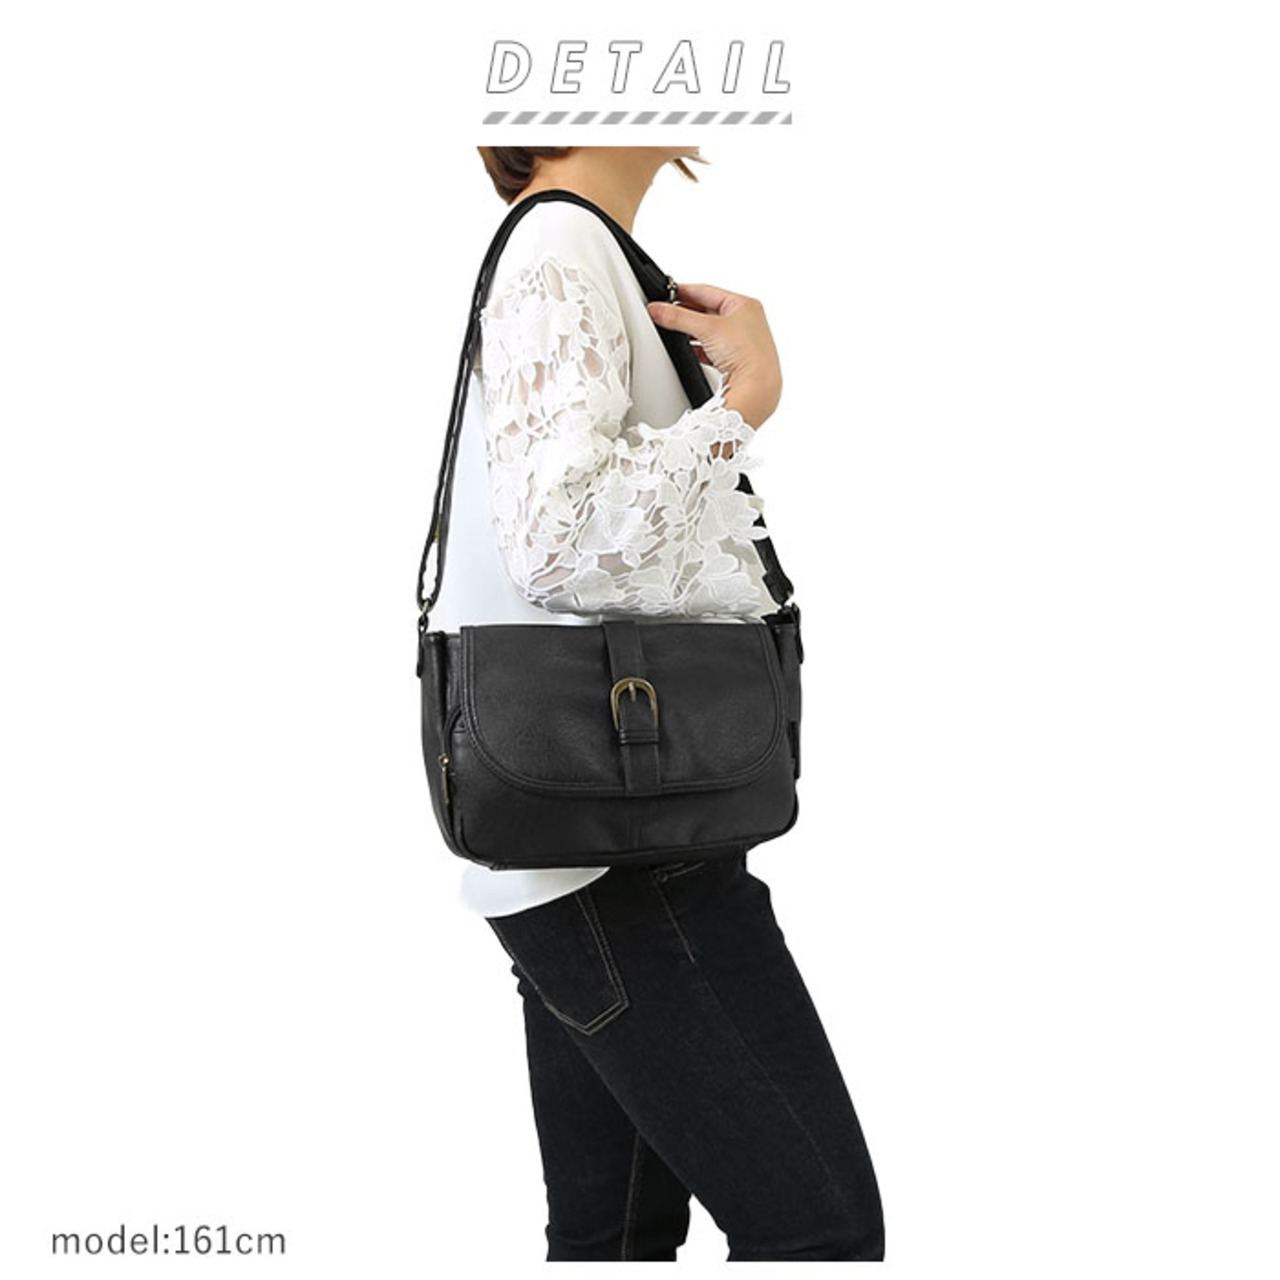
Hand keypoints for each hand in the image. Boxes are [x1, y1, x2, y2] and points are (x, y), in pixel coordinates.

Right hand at [647, 283, 782, 428]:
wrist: (757, 387)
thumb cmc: (748, 354)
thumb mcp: (707, 329)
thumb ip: (678, 317)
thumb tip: (659, 310)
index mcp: (744, 304)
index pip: (706, 291)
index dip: (683, 291)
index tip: (664, 295)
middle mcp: (746, 320)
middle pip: (706, 310)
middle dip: (685, 313)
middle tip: (666, 313)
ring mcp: (741, 340)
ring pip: (708, 330)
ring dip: (692, 331)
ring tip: (676, 332)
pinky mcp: (735, 358)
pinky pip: (711, 347)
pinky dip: (699, 347)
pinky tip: (689, 350)